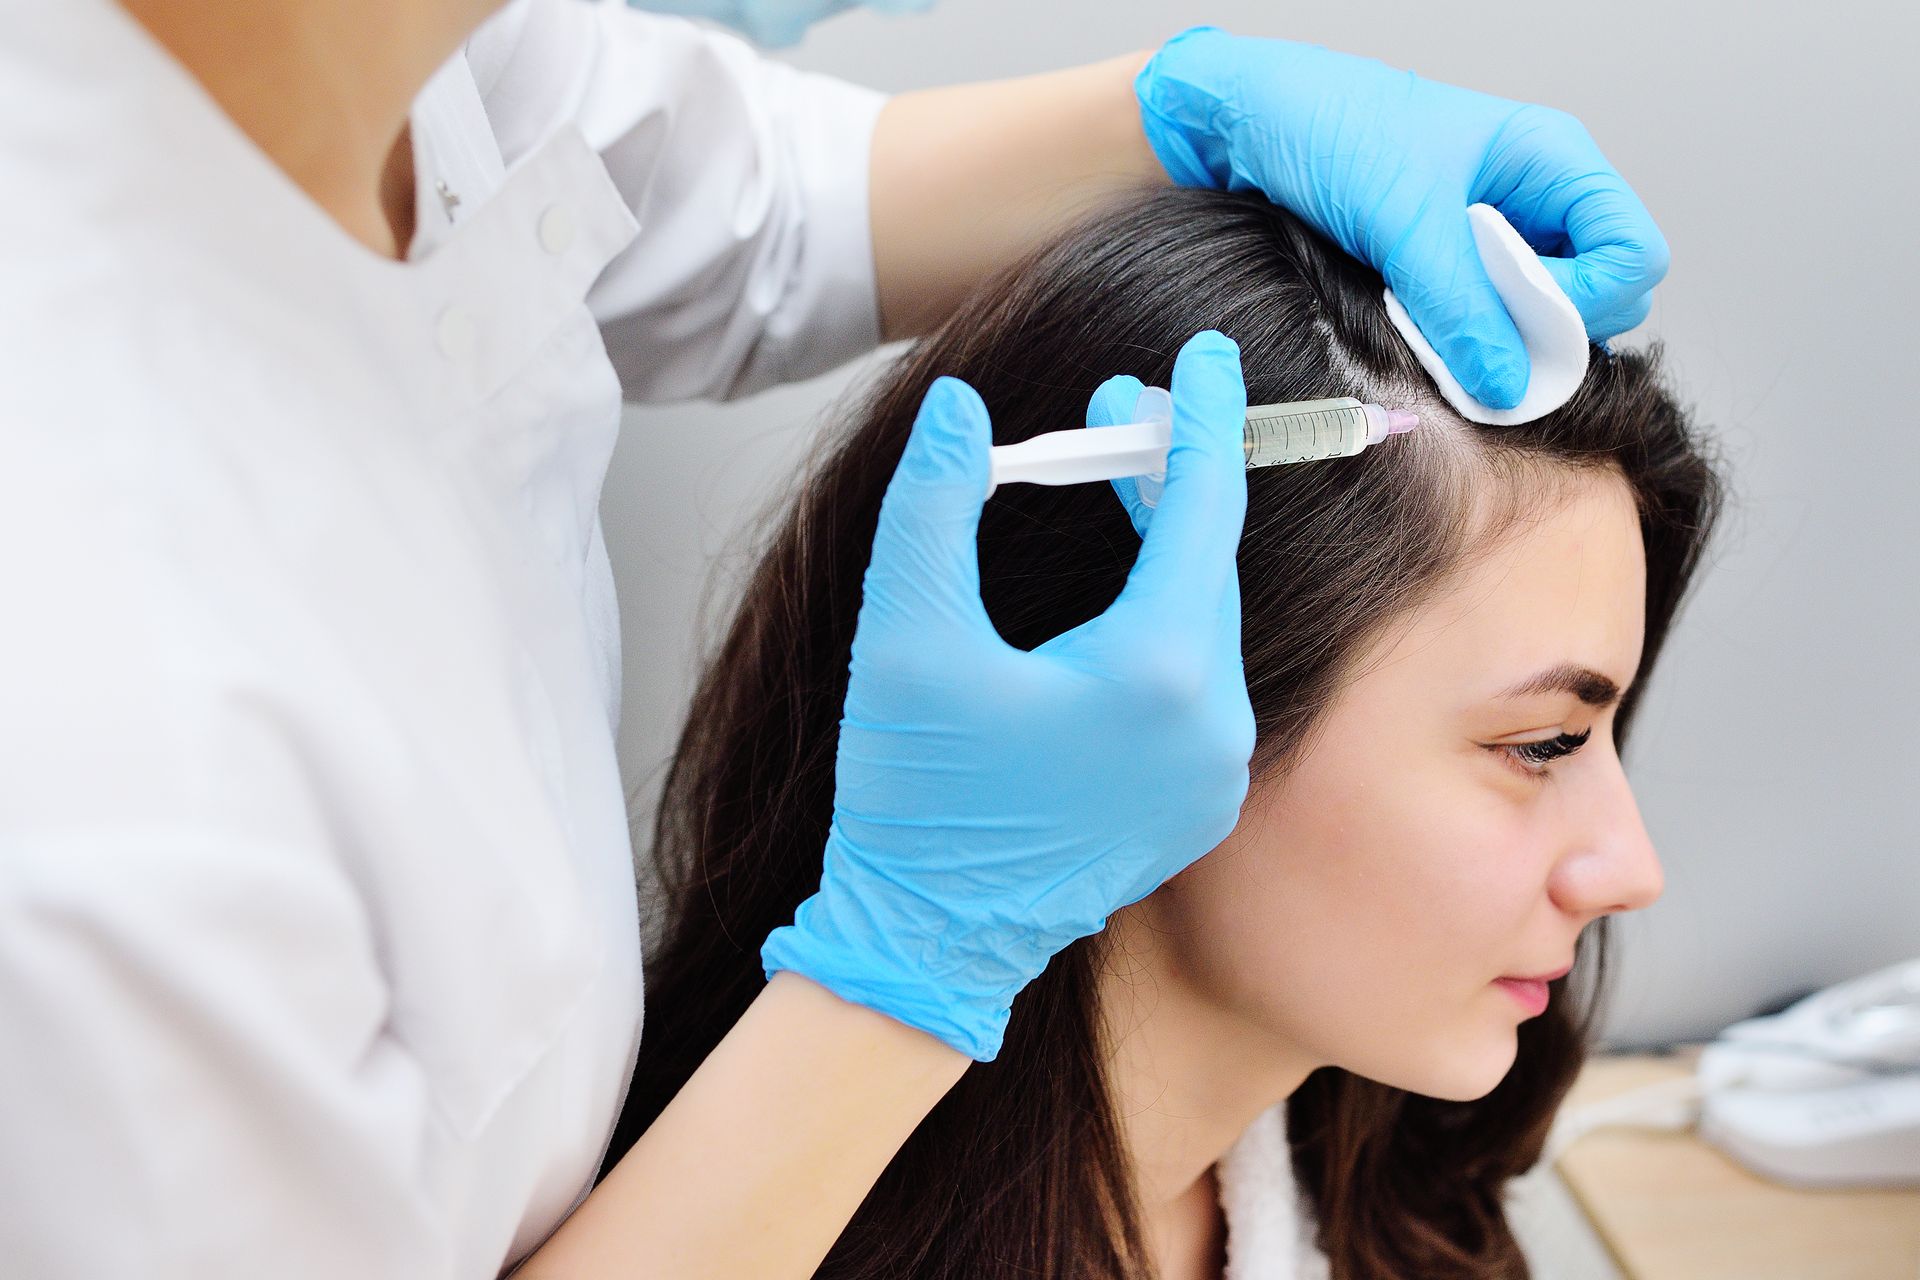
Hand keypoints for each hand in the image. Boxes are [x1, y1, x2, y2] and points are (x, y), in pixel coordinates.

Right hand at [760, 332, 1254, 1060]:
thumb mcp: (906, 636)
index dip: (1198, 419)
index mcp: (1157, 673)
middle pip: (1207, 562)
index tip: (1205, 354)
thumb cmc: (914, 798)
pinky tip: (1116, 594)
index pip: (1202, 508)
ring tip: (1113, 488)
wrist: (927, 941)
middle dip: (1167, 477)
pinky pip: (1199, 681)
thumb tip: (957, 407)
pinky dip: (1166, 621)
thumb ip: (933, 504)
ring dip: (1166, 550)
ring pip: (1203, 621)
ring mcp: (1216, 772)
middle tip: (1117, 413)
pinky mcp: (1200, 803)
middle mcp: (1215, 723)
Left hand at [1135, 27, 1668, 408]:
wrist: (1247, 122)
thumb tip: (1508, 382)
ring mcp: (1493, 237)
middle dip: (1546, 330)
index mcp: (1551, 160)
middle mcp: (1534, 200)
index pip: (1634, 253)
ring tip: (1429, 320)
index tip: (1526, 320)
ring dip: (1496, 339)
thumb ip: (1459, 304)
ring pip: (1536, 319)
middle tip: (1472, 332)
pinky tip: (1412, 325)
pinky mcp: (1448, 267)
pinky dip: (1458, 339)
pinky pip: (1482, 322)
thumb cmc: (1329, 126)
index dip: (1593, 300)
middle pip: (1600, 297)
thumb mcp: (1400, 219)